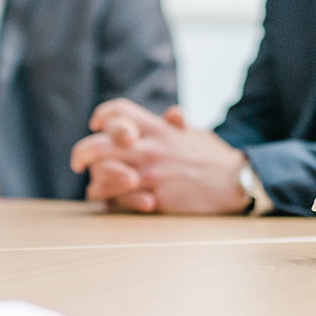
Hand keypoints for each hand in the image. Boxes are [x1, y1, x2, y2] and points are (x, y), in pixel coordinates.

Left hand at [71, 99, 251, 213]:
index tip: (97, 126)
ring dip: (96, 182)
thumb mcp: (195, 135)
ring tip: (99, 187)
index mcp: (158, 129)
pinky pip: (120, 202)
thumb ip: (176, 126)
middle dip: (82, 154)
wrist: (236, 183)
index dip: (102, 117)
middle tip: (79, 162)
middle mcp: (150, 149)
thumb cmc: (215, 159)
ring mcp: (151, 175)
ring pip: (102, 176)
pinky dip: (114, 203)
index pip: (117, 112)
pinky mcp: (156, 199)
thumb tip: (172, 114)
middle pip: (97, 145)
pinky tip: (118, 203)